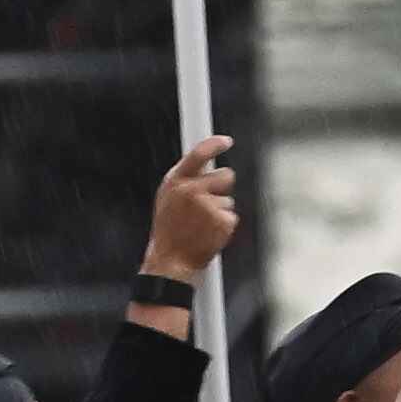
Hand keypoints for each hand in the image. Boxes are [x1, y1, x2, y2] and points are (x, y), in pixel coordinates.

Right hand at [140, 135, 240, 278]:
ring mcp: (207, 205)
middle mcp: (191, 190)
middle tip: (205, 205)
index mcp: (175, 182)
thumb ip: (185, 180)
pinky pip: (232, 215)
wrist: (170, 260)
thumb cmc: (169, 230)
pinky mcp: (222, 220)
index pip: (198, 154)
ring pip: (229, 198)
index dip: (214, 144)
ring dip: (221, 209)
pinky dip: (224, 225)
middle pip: (226, 175)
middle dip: (221, 187)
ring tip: (202, 223)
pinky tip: (209, 232)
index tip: (226, 141)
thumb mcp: (168, 199)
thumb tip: (206, 163)